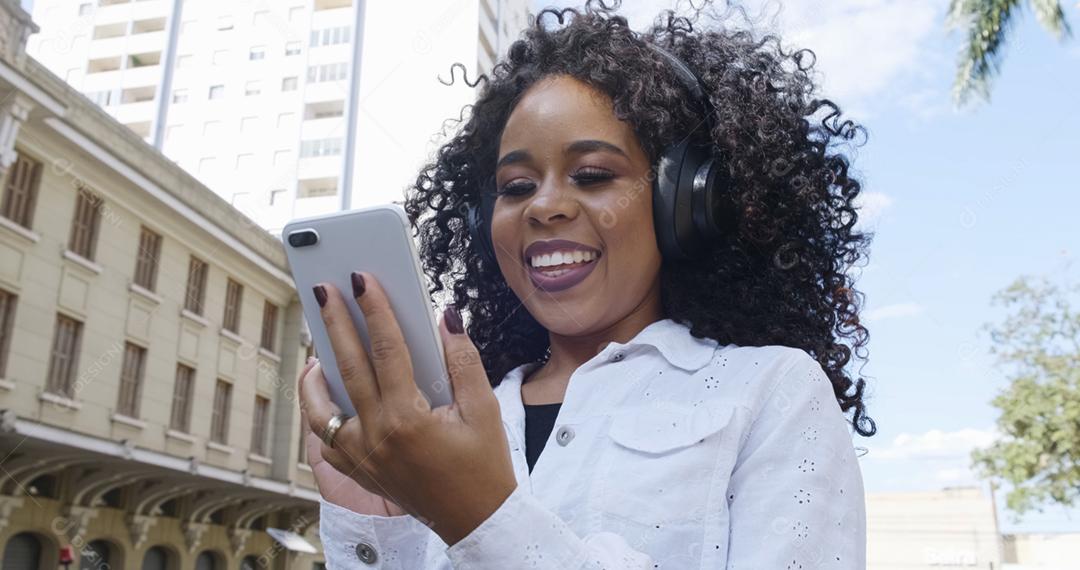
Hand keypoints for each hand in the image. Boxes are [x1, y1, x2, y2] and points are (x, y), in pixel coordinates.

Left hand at [297, 272, 517, 545]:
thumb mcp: (484, 409)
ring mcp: (361, 456)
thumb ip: (463, 360)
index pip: (386, 349)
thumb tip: (446, 316)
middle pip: (348, 366)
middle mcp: (376, 437)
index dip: (374, 309)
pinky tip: (322, 388)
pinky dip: (319, 409)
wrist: (476, 519)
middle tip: (324, 289)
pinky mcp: (358, 470)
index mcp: (408, 419)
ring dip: (315, 371)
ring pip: (322, 406)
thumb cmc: (484, 466)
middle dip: (335, 322)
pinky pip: (326, 436)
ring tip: (315, 341)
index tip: (362, 279)